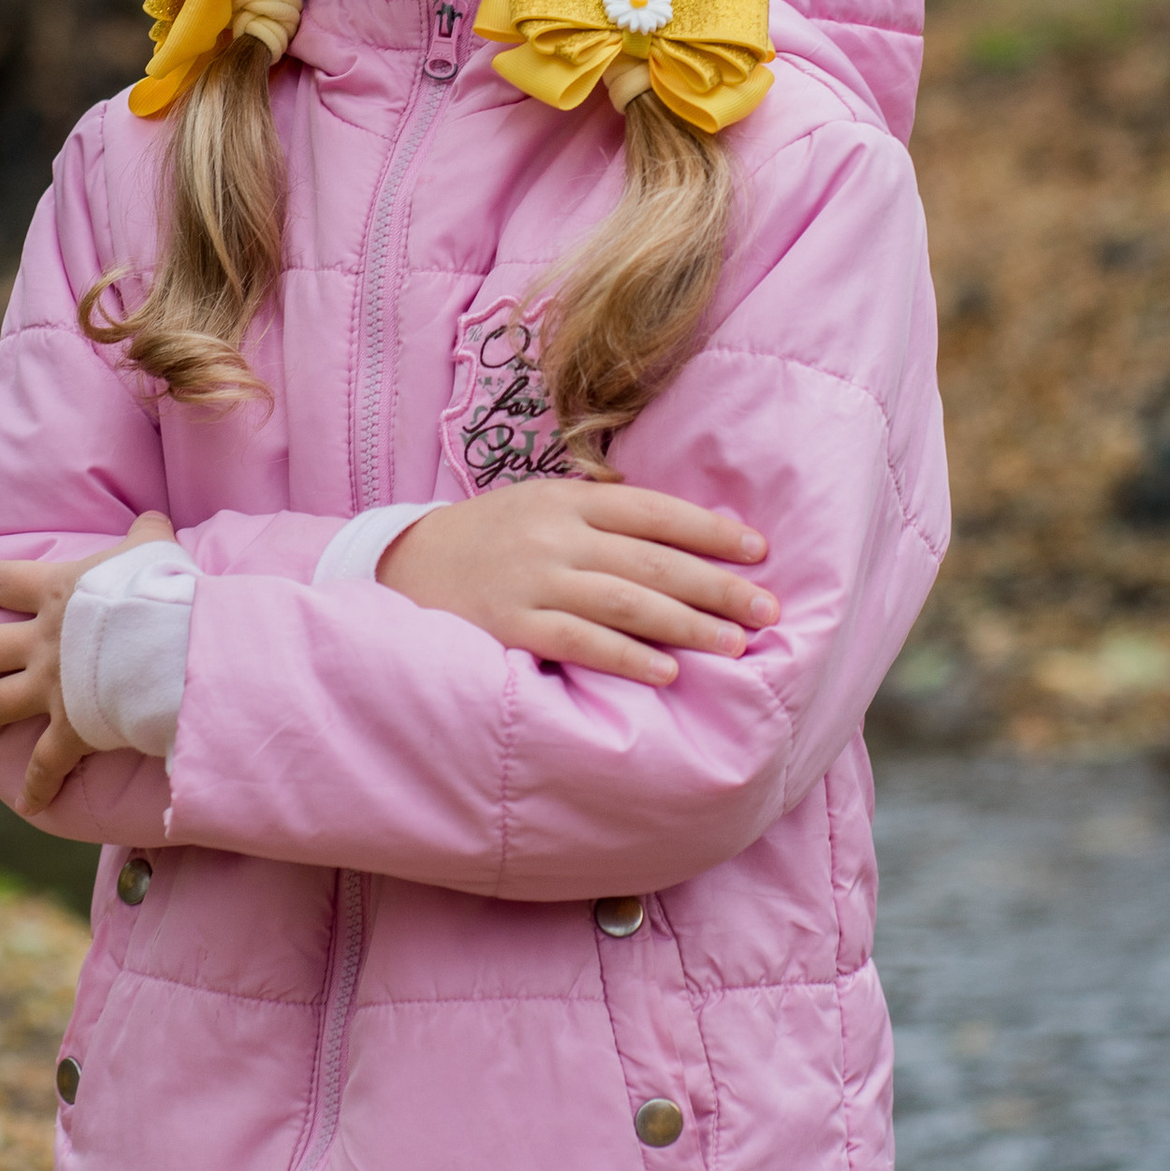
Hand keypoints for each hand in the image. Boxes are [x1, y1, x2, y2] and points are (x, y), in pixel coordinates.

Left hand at [0, 513, 173, 813]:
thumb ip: (146, 535)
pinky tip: (27, 803)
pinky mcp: (70, 729)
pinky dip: (36, 786)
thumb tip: (153, 519)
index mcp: (54, 594)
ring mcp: (49, 688)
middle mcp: (39, 642)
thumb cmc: (156, 590)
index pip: (2, 581)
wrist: (161, 642)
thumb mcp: (151, 550)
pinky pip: (45, 764)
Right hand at [378, 481, 776, 686]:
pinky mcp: (511, 624)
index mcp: (568, 498)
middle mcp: (555, 535)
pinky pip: (580, 641)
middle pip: (652, 560)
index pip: (654, 510)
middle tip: (767, 608)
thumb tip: (682, 537)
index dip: (709, 530)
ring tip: (733, 644)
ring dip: (686, 624)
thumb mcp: (541, 506)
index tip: (758, 549)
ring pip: (625, 601)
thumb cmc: (489, 538)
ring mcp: (533, 580)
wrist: (403, 563)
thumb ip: (601, 516)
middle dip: (717, 585)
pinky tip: (666, 672)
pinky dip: (627, 657)